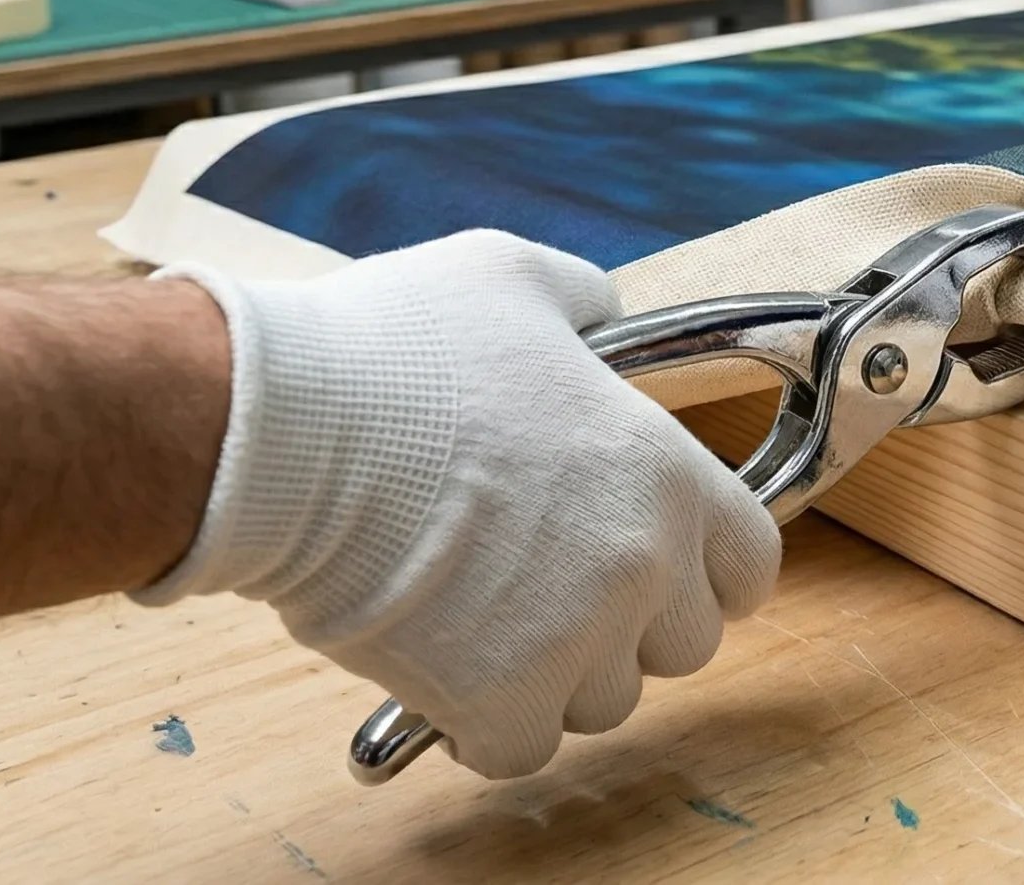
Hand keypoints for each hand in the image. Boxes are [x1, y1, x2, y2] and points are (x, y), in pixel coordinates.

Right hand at [140, 231, 779, 777]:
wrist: (273, 430)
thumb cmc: (385, 350)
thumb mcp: (513, 277)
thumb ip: (583, 305)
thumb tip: (598, 318)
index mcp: (666, 473)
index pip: (750, 564)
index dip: (710, 570)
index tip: (667, 567)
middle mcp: (642, 564)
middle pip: (686, 643)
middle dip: (632, 625)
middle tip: (557, 588)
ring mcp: (576, 640)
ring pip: (605, 701)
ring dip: (558, 674)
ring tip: (490, 618)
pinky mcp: (497, 701)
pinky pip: (523, 747)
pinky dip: (489, 725)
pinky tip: (450, 670)